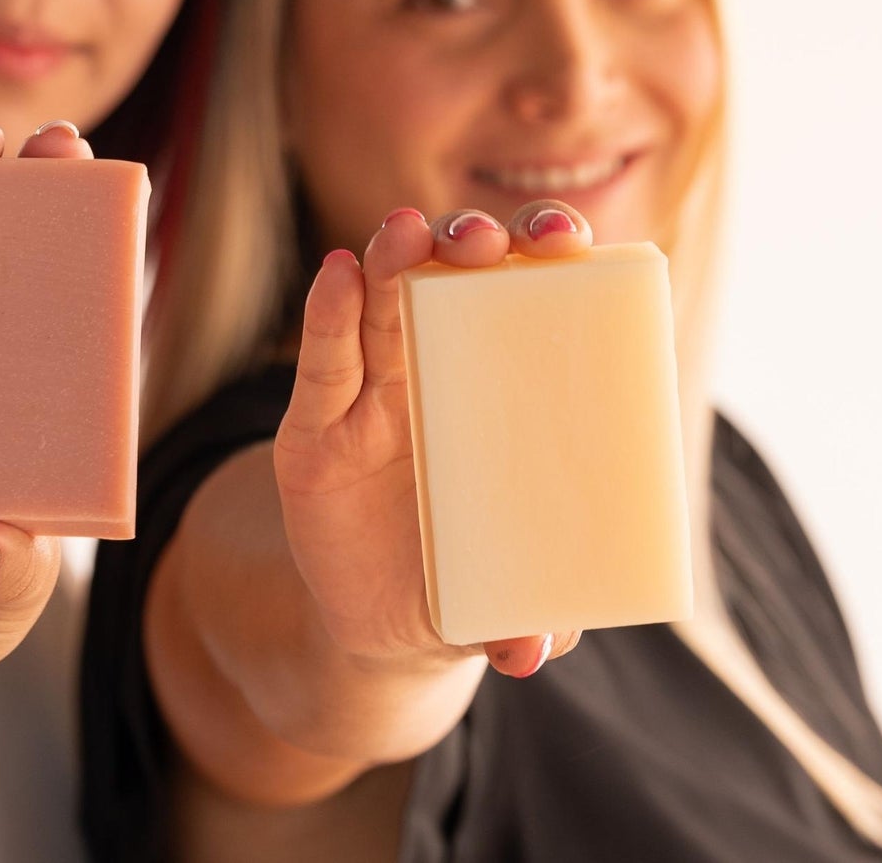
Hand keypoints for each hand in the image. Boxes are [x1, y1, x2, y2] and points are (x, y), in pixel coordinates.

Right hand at [273, 200, 593, 679]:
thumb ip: (537, 615)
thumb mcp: (513, 600)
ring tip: (405, 233)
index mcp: (508, 393)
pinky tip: (339, 275)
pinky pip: (324, 363)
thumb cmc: (475, 586)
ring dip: (395, 261)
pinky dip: (328, 316)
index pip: (532, 301)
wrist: (386, 631)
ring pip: (385, 307)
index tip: (566, 243)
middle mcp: (443, 374)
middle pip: (455, 282)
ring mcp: (375, 396)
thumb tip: (533, 648)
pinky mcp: (316, 429)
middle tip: (484, 240)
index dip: (546, 258)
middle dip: (470, 244)